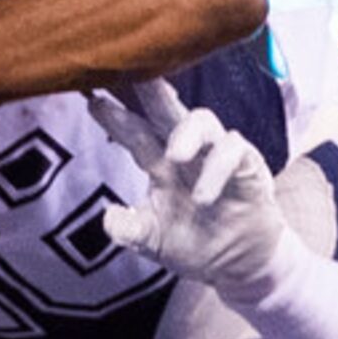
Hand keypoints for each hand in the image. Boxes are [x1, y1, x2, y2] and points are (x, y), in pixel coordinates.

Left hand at [90, 80, 293, 306]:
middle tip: (130, 75)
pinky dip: (217, 168)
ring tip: (174, 156)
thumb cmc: (194, 243)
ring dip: (187, 133)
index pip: (134, 131)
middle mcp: (186, 149)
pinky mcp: (246, 164)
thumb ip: (130, 230)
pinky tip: (203, 196)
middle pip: (165, 110)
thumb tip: (108, 220)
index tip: (91, 100)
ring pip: (202, 119)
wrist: (239, 263)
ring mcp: (216, 153)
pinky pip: (233, 150)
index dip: (115, 117)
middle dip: (148, 91)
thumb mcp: (153, 241)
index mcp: (159, 162)